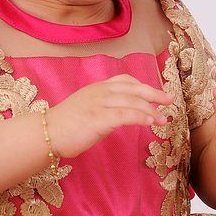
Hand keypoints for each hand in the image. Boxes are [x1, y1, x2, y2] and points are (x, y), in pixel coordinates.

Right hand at [46, 74, 173, 158]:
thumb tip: (116, 115)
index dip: (142, 85)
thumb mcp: (85, 109)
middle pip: (134, 88)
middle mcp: (100, 92)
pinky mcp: (99, 118)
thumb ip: (101, 107)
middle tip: (169, 100)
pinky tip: (151, 123)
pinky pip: (126, 115)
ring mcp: (99, 104)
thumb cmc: (63, 126)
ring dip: (152, 110)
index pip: (124, 81)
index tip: (155, 93)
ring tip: (164, 119)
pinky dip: (142, 117)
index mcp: (96, 88)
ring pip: (133, 101)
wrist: (45, 134)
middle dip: (154, 93)